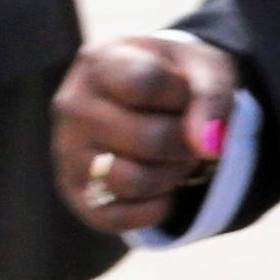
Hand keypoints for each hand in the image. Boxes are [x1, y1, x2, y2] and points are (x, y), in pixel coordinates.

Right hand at [53, 31, 241, 229]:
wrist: (157, 102)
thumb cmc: (179, 80)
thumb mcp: (206, 69)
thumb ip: (213, 96)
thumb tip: (208, 145)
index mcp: (99, 61)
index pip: (148, 83)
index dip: (185, 95)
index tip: (187, 94)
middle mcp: (72, 105)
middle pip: (150, 139)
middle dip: (188, 144)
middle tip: (191, 137)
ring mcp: (67, 152)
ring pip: (132, 181)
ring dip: (173, 176)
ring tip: (176, 160)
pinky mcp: (75, 193)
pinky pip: (118, 218)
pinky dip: (156, 208)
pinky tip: (165, 189)